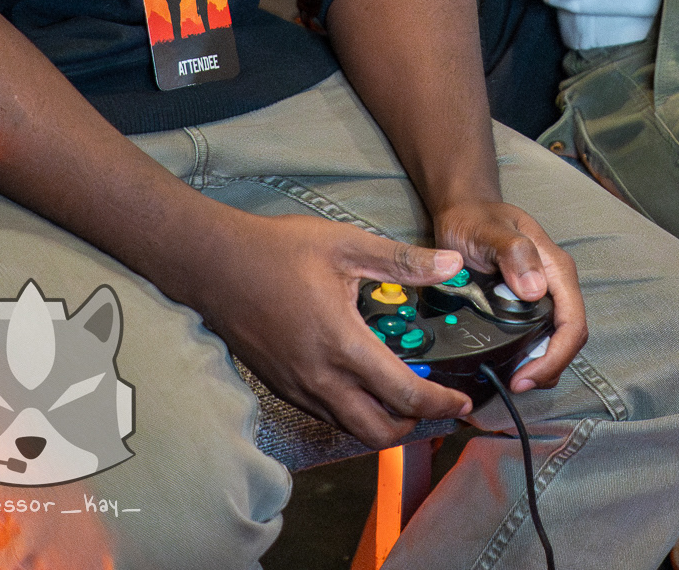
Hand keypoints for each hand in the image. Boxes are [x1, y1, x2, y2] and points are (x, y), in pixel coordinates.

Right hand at [195, 210, 473, 444]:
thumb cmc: (279, 250)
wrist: (215, 265)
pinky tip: (362, 385)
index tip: (463, 400)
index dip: (440, 402)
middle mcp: (321, 378)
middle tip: (435, 404)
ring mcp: (298, 388)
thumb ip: (401, 261)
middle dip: (415, 426)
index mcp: (343, 344)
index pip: (404, 394)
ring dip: (382, 423)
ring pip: (350, 428)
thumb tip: (450, 265)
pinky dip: (353, 413)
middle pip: (378, 432)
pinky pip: (326, 415)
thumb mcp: (345, 244)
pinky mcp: (282, 388)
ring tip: (404, 398)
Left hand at [432, 198, 586, 391]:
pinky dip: (528, 358)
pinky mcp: (527, 307)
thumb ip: (513, 253)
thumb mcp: (488, 230)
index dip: (555, 357)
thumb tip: (535, 291)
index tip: (525, 376)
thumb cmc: (475, 217)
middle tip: (515, 385)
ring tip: (511, 379)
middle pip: (568, 339)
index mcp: (555, 268)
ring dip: (539, 367)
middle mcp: (554, 285)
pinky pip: (538, 338)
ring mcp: (542, 297)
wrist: (463, 213)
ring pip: (555, 342)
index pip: (572, 323)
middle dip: (548, 368)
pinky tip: (508, 364)